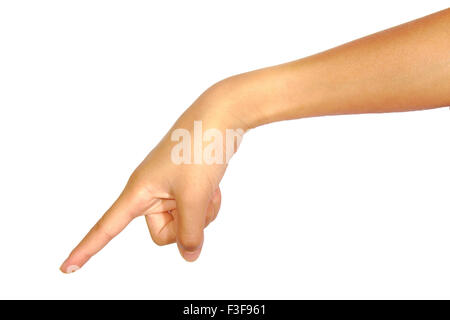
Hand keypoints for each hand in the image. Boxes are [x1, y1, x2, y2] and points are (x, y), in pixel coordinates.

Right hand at [60, 81, 244, 272]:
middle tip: (197, 199)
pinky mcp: (185, 184)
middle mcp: (150, 191)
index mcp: (139, 191)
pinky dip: (208, 203)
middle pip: (163, 233)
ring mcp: (168, 188)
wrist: (221, 116)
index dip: (87, 249)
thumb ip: (190, 232)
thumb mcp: (195, 196)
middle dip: (185, 225)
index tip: (65, 269)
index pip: (107, 227)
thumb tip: (189, 255)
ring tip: (208, 188)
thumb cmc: (200, 150)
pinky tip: (214, 187)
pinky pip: (195, 209)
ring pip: (184, 222)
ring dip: (202, 212)